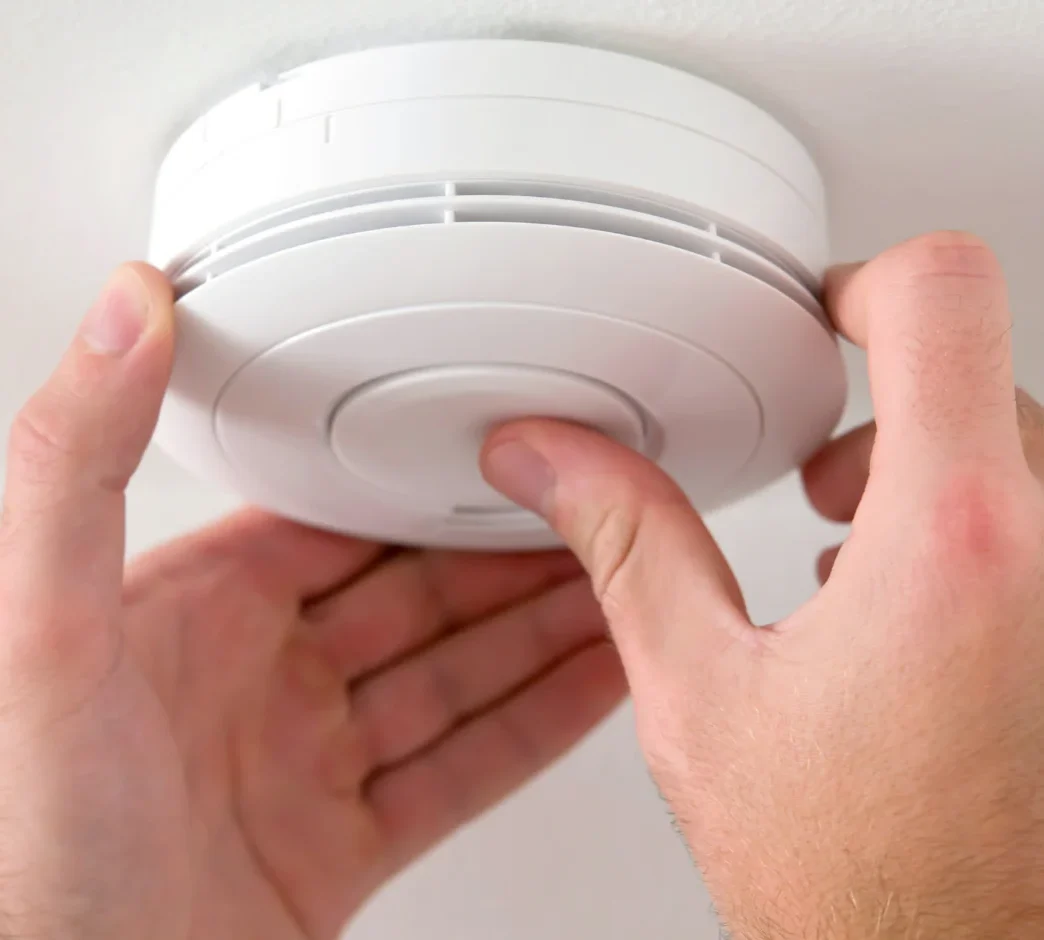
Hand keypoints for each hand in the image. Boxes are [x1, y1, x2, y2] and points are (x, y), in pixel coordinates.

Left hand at [0, 265, 623, 938]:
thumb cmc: (30, 844)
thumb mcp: (44, 628)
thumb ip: (78, 465)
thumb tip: (125, 312)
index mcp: (196, 611)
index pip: (339, 521)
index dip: (426, 486)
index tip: (500, 450)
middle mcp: (255, 682)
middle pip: (416, 598)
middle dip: (510, 559)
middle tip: (594, 518)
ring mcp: (304, 767)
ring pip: (454, 678)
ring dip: (540, 634)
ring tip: (623, 590)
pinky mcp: (340, 846)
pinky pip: (462, 769)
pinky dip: (536, 728)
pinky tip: (593, 686)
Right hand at [483, 231, 1043, 938]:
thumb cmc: (859, 890)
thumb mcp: (705, 697)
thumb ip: (628, 545)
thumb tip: (551, 461)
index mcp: (958, 545)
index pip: (941, 296)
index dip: (864, 283)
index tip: (821, 322)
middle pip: (983, 370)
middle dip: (885, 409)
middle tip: (821, 468)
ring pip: (1026, 449)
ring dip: (937, 470)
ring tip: (856, 544)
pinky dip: (990, 528)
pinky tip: (918, 608)